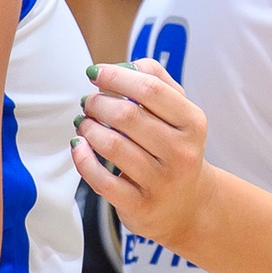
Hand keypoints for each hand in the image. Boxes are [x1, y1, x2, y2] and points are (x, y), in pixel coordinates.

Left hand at [71, 59, 212, 249]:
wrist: (188, 206)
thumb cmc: (175, 148)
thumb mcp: (179, 114)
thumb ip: (156, 81)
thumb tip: (123, 66)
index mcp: (192, 123)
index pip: (149, 89)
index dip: (116, 77)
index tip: (94, 73)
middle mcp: (181, 153)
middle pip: (126, 115)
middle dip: (98, 103)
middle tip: (88, 103)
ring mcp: (161, 182)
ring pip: (112, 145)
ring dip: (89, 128)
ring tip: (84, 123)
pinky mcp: (140, 206)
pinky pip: (101, 180)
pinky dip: (83, 159)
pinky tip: (79, 146)